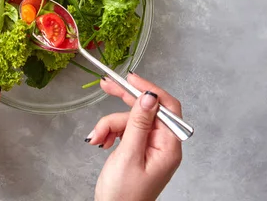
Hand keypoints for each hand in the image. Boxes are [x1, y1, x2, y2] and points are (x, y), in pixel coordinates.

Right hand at [89, 74, 182, 200]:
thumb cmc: (124, 195)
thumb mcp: (129, 155)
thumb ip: (139, 124)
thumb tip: (149, 96)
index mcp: (169, 147)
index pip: (166, 107)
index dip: (150, 90)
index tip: (131, 79)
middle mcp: (162, 144)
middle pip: (146, 110)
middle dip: (124, 100)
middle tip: (107, 86)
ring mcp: (150, 146)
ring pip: (130, 120)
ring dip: (109, 125)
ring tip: (98, 139)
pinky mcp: (137, 149)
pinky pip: (124, 130)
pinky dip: (110, 132)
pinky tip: (101, 142)